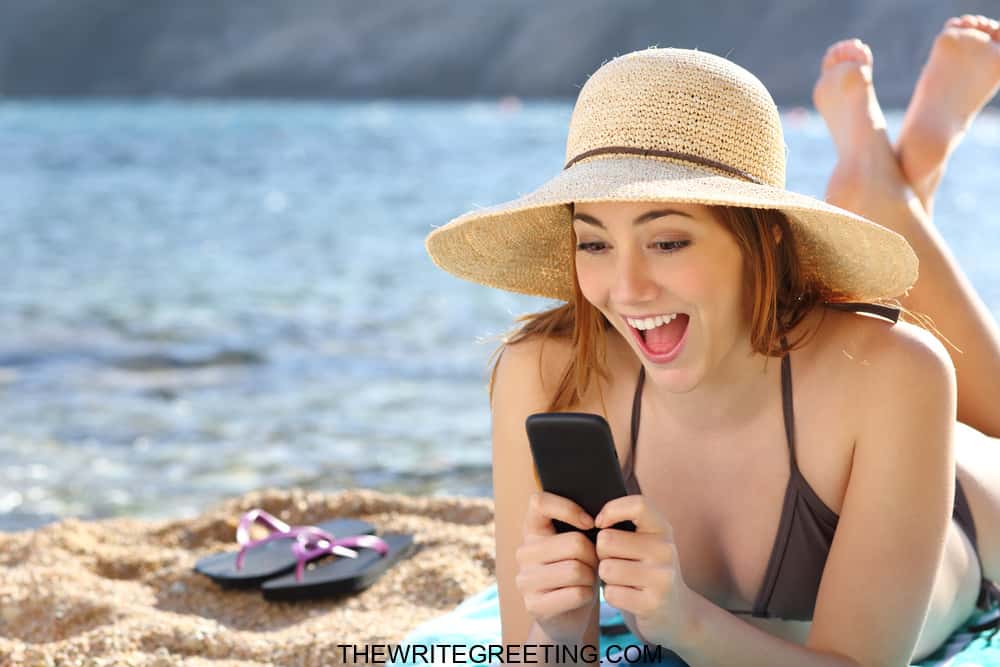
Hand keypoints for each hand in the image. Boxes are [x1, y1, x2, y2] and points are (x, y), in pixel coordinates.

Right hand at [515, 491, 598, 642]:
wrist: (567, 614)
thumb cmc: (578, 570)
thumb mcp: (577, 545)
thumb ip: (580, 527)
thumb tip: (600, 518)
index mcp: (531, 530)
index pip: (539, 502)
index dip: (569, 509)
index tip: (589, 523)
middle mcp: (523, 552)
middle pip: (575, 543)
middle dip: (594, 556)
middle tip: (592, 564)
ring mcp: (525, 579)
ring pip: (577, 570)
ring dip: (591, 577)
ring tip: (586, 580)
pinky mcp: (534, 605)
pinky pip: (576, 593)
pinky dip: (588, 595)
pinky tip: (581, 597)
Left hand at [594, 495, 694, 645]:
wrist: (675, 612)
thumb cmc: (647, 569)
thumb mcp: (647, 541)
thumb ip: (627, 523)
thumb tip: (592, 520)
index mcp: (663, 529)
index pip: (637, 505)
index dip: (611, 510)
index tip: (600, 523)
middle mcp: (666, 550)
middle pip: (607, 541)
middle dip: (602, 553)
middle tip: (615, 561)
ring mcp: (662, 578)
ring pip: (606, 569)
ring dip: (606, 577)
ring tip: (622, 580)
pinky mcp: (653, 603)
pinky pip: (611, 593)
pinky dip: (612, 596)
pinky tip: (627, 596)